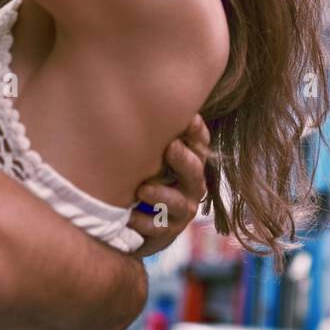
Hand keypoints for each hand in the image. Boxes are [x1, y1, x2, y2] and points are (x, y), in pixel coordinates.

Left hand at [128, 114, 209, 258]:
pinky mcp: (167, 234)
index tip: (190, 118)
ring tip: (142, 189)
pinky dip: (143, 222)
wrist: (137, 225)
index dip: (197, 133)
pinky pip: (157, 229)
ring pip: (179, 204)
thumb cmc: (143, 176)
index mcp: (190, 161)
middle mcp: (192, 186)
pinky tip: (128, 216)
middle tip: (170, 147)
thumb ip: (151, 134)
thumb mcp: (150, 154)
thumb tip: (136, 95)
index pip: (200, 144)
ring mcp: (181, 211)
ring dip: (162, 195)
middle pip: (194, 171)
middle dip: (183, 160)